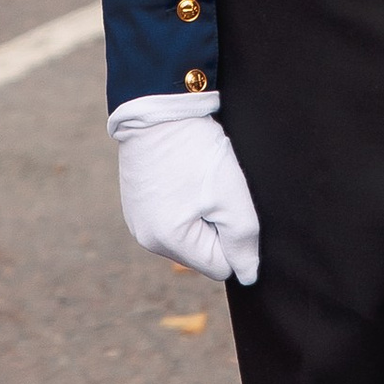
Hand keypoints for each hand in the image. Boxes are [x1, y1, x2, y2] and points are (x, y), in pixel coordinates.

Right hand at [110, 97, 261, 285]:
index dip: (234, 237)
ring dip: (200, 213)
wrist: (158, 108)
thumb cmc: (196, 150)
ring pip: (188, 235)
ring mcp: (137, 221)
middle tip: (212, 188)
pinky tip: (182, 175)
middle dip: (215, 226)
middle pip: (202, 252)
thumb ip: (244, 242)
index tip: (227, 203)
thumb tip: (248, 275)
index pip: (220, 266)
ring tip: (196, 179)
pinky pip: (171, 218)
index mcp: (168, 241)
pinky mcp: (136, 204)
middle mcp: (146, 238)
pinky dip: (183, 202)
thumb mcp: (231, 196)